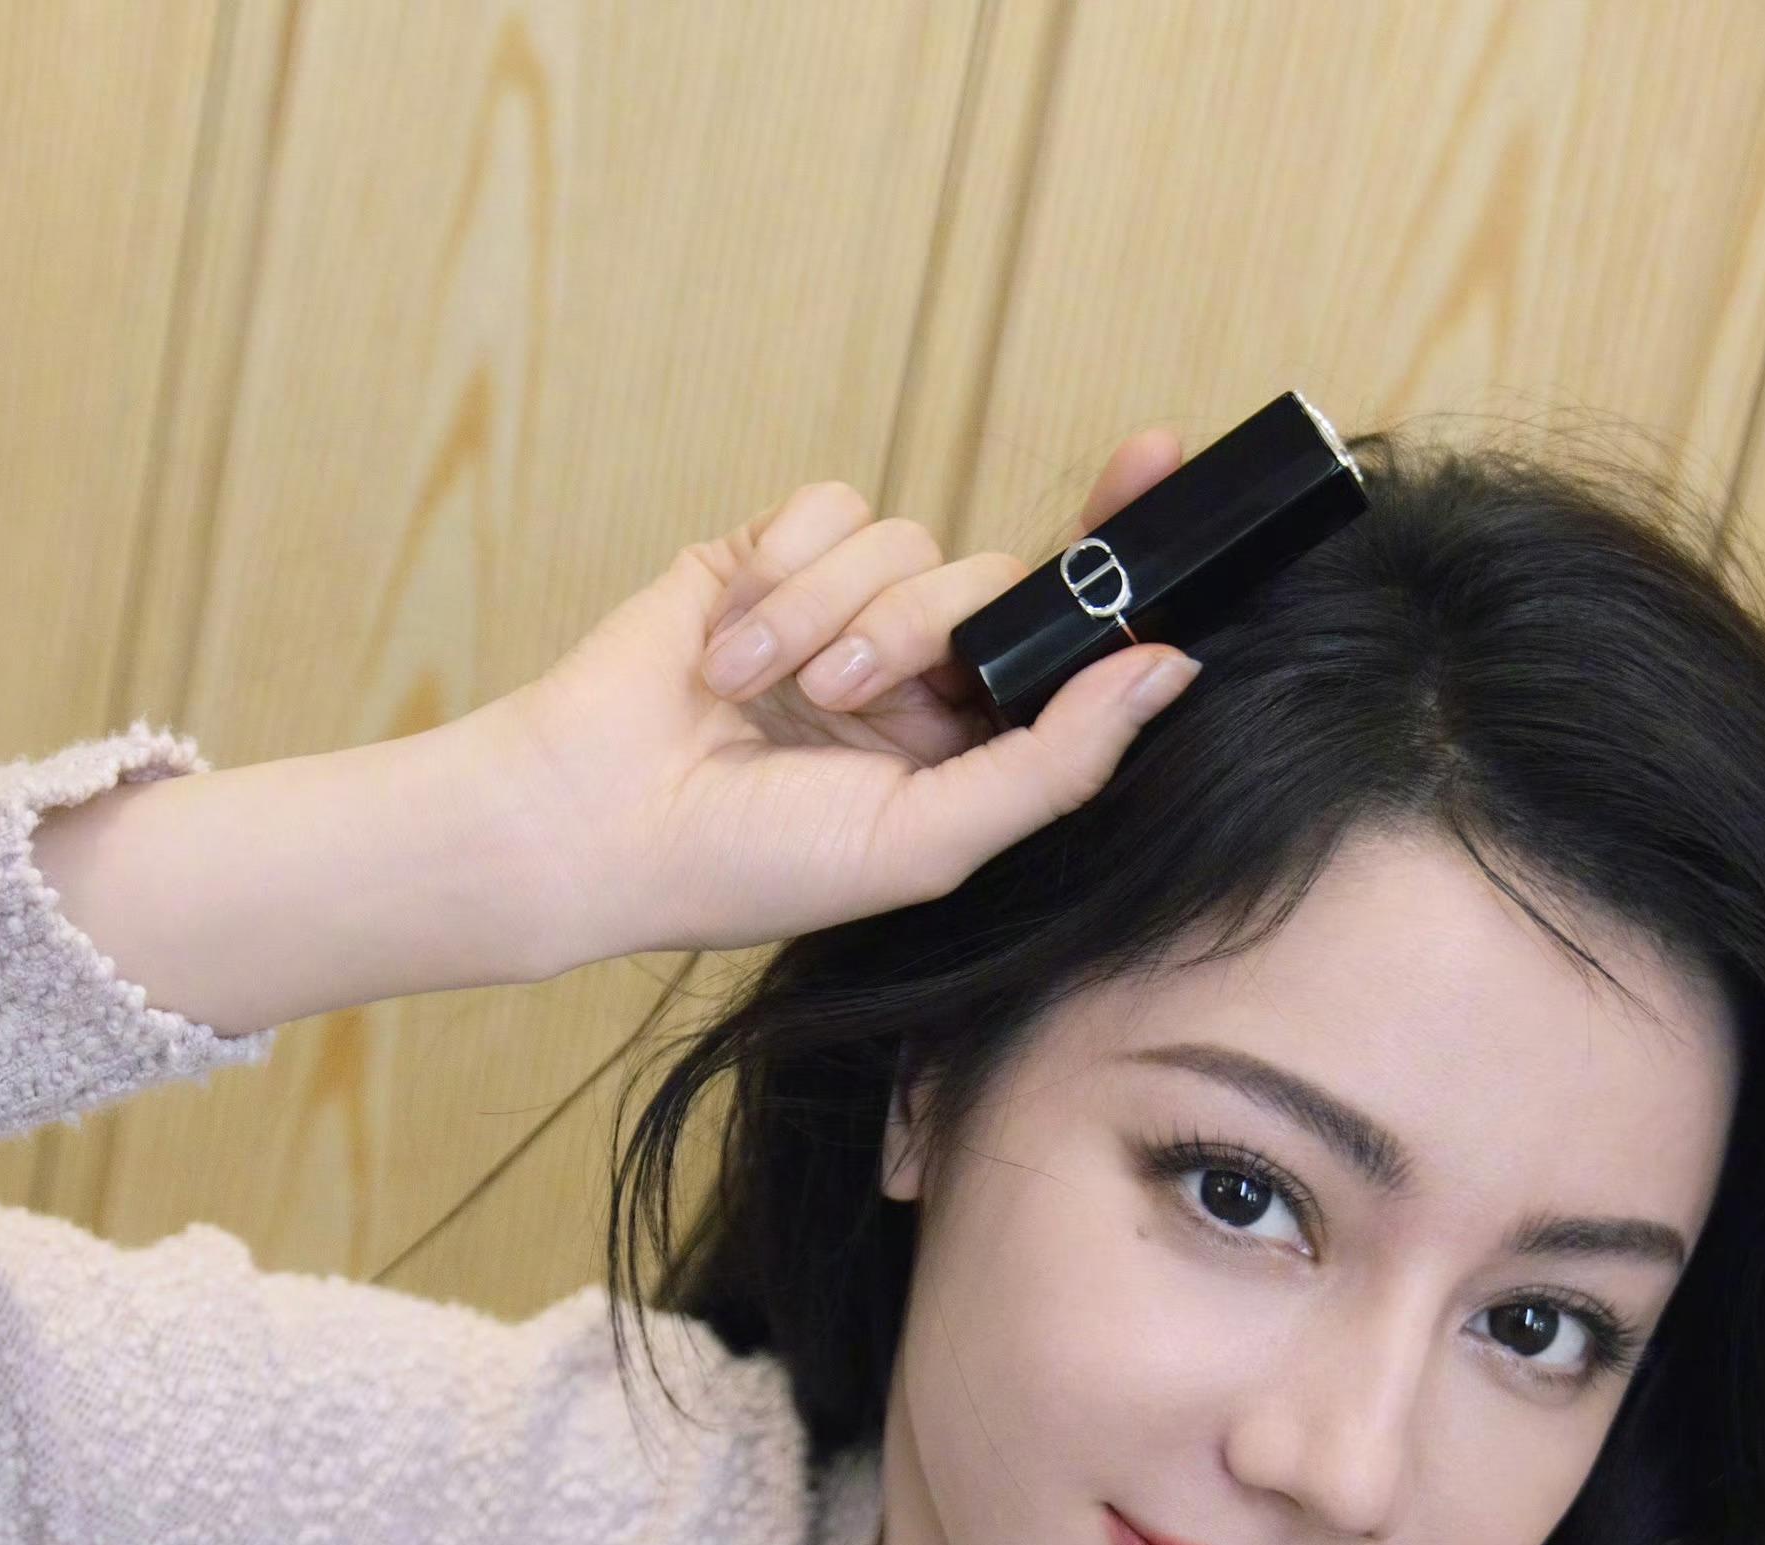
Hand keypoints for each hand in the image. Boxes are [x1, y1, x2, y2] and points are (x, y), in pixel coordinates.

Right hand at [489, 425, 1195, 965]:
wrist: (593, 821)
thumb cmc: (753, 863)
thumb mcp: (928, 838)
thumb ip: (1056, 760)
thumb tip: (1171, 671)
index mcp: (964, 748)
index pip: (1065, 640)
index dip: (1114, 559)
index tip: (1158, 460)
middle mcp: (916, 676)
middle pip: (987, 582)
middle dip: (911, 631)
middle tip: (839, 696)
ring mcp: (843, 611)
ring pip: (904, 540)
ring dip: (827, 615)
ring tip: (755, 689)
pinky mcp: (772, 557)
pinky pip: (827, 508)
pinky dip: (781, 571)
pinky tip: (725, 640)